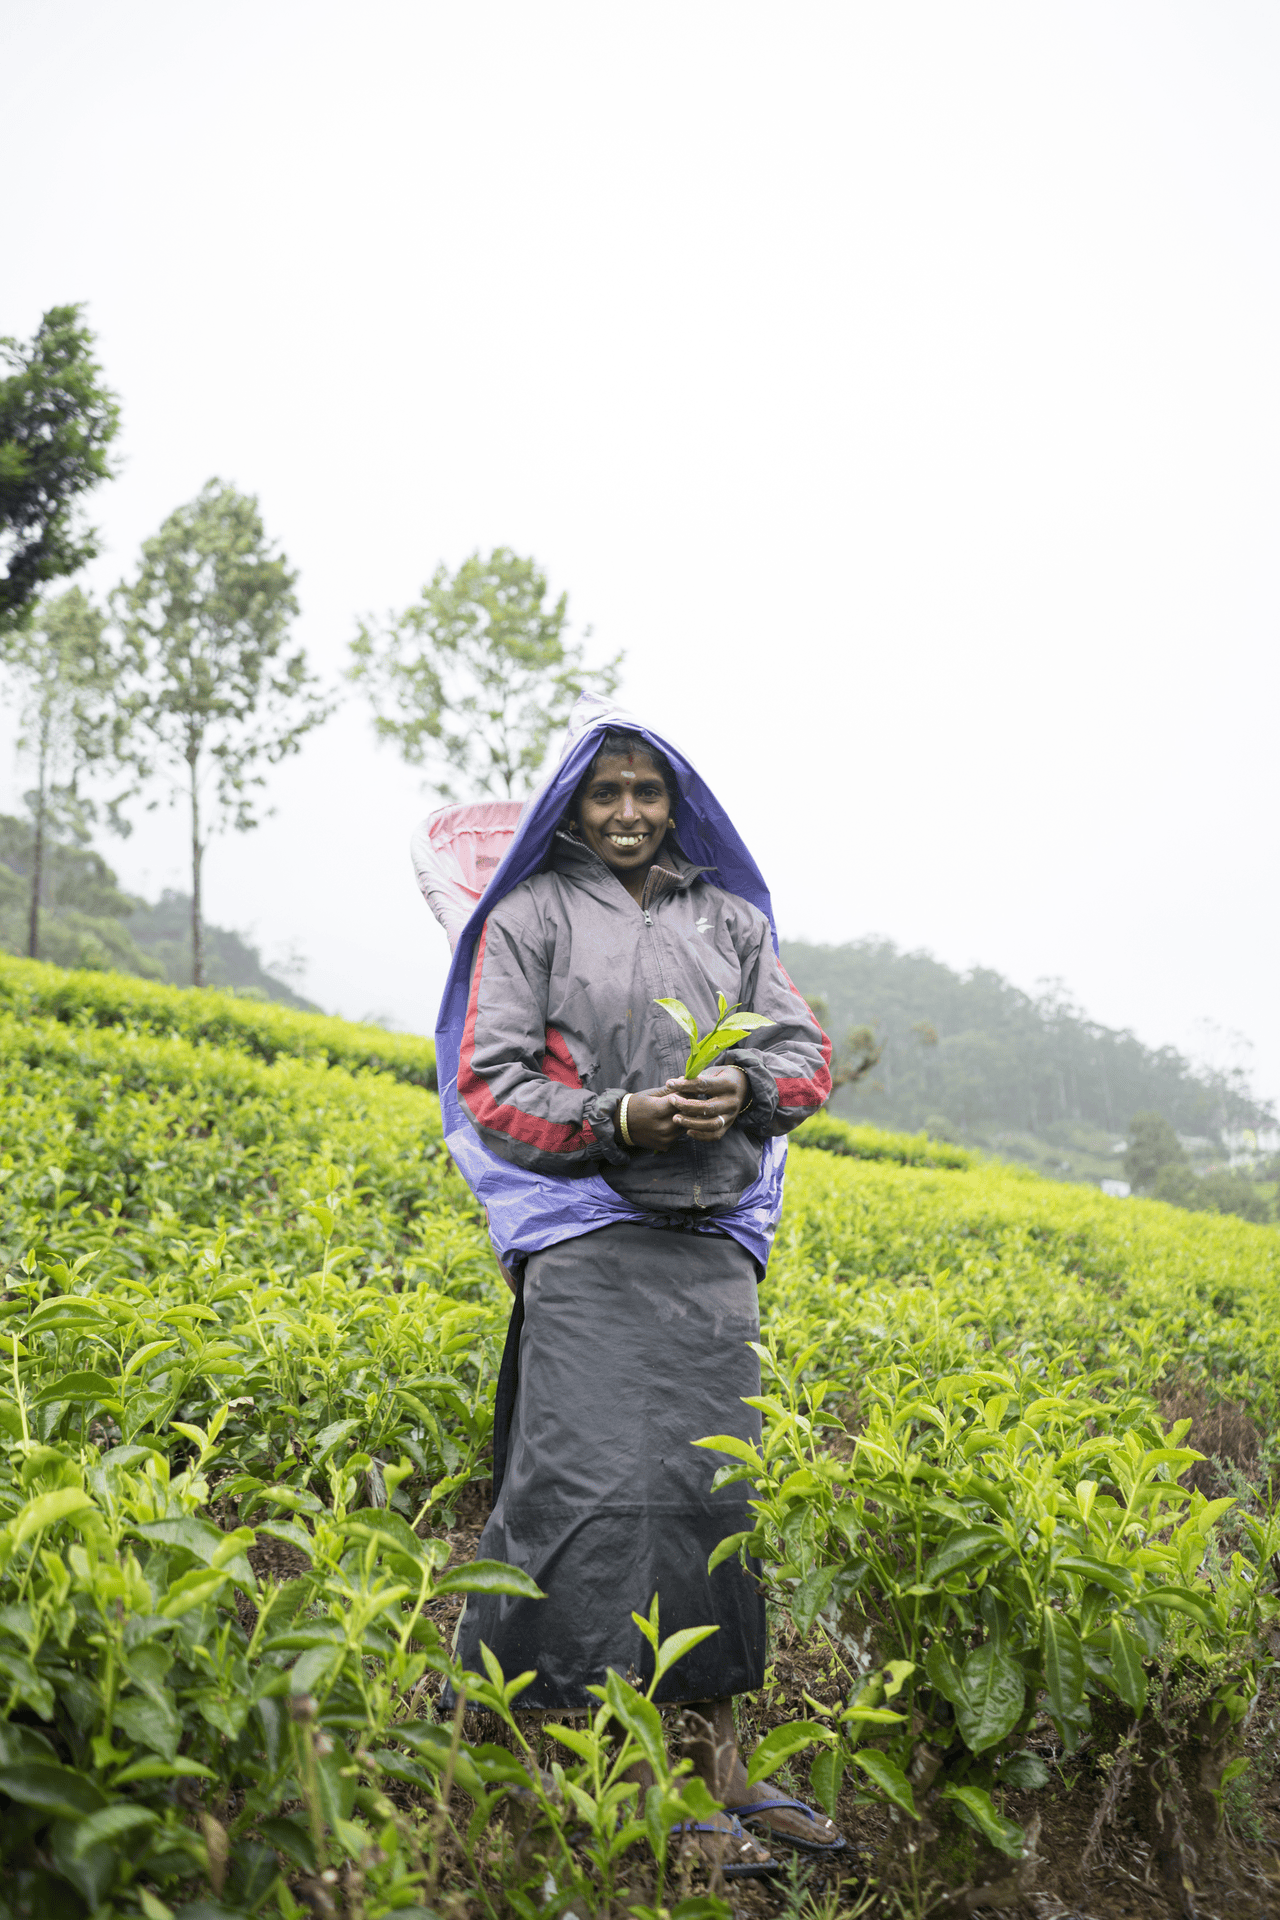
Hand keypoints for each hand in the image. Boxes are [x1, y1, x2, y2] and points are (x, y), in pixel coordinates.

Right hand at [623, 1066, 748, 1152]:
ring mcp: (664, 1138)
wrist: (620, 1125)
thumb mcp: (651, 1093)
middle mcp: (663, 1126)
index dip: (690, 1093)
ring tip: (690, 1109)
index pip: (683, 1100)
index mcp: (658, 1110)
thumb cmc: (636, 1105)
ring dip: (689, 1118)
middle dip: (693, 1106)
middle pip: (688, 1114)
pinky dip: (680, 1128)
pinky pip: (679, 1136)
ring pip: (687, 1126)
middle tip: (699, 1098)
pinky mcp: (665, 1146)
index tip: (696, 1088)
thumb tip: (689, 1080)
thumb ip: (671, 1090)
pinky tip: (678, 1121)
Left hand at [666, 1066, 749, 1141]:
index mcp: (728, 1084)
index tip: (669, 1083)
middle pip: (708, 1107)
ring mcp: (732, 1115)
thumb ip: (696, 1078)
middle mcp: (732, 1101)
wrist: (743, 1085)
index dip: (685, 1085)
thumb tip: (674, 1084)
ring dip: (692, 1123)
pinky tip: (687, 1131)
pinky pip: (715, 1135)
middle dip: (686, 1106)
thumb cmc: (721, 1077)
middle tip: (671, 1101)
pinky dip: (701, 1136)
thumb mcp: (712, 1072)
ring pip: (712, 1124)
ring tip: (676, 1118)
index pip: (703, 1086)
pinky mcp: (729, 1125)